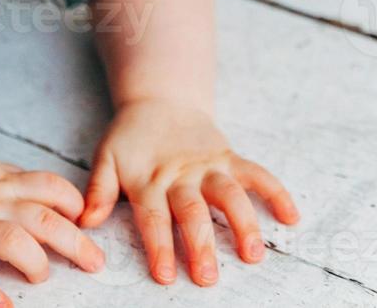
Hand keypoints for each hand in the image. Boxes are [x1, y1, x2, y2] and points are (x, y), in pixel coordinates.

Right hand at [0, 151, 106, 307]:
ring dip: (36, 263)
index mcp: (1, 182)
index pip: (50, 186)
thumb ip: (10, 179)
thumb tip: (44, 191)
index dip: (73, 203)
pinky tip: (1, 307)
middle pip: (43, 217)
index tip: (84, 221)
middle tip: (95, 263)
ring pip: (14, 240)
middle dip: (76, 242)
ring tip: (40, 276)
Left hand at [79, 98, 298, 285]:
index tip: (165, 275)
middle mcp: (181, 174)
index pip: (154, 216)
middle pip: (193, 210)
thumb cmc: (129, 139)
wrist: (158, 101)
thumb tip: (86, 220)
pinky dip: (275, 192)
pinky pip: (256, 173)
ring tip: (253, 254)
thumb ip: (98, 189)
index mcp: (149, 179)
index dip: (159, 245)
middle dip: (201, 244)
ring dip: (243, 223)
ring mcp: (208, 165)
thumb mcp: (106, 158)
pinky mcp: (229, 157)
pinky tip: (291, 217)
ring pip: (230, 193)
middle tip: (208, 276)